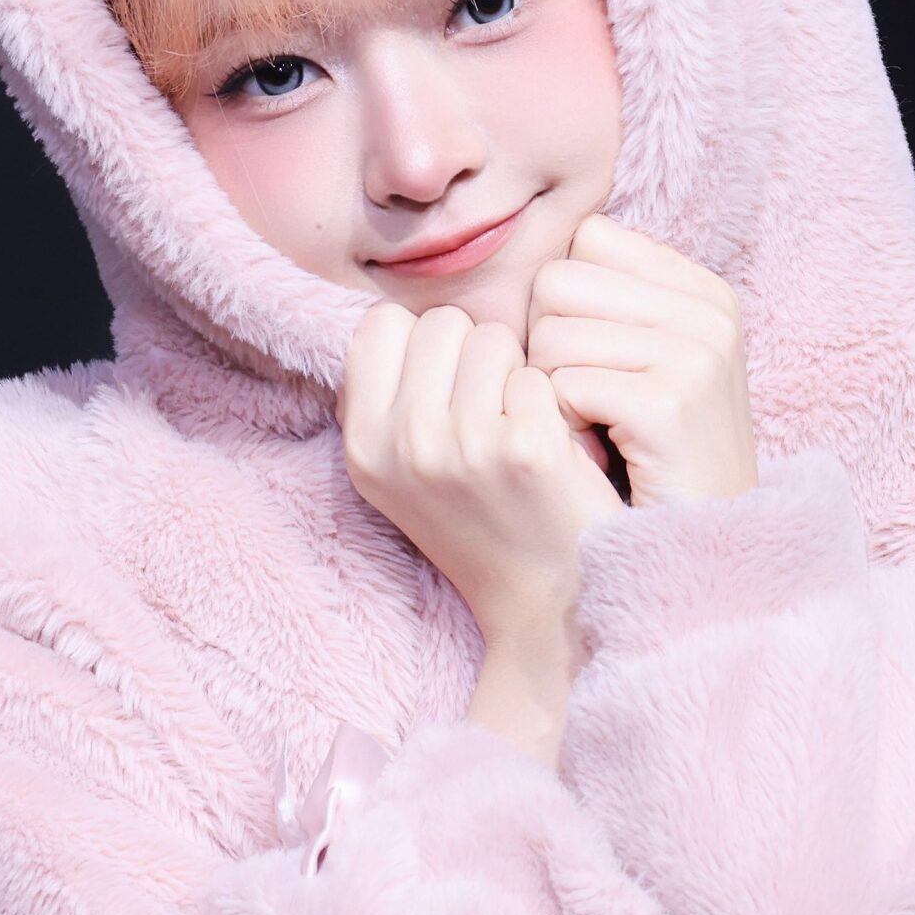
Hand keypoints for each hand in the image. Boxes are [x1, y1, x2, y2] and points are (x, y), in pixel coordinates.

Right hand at [336, 301, 624, 657]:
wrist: (547, 598)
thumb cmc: (480, 518)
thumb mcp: (401, 471)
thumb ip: (388, 397)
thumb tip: (397, 316)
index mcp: (363, 445)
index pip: (381, 323)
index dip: (421, 344)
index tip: (444, 387)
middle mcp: (404, 445)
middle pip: (441, 322)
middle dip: (472, 353)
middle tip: (489, 413)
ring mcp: (464, 446)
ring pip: (493, 338)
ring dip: (513, 372)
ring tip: (516, 428)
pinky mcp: (526, 449)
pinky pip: (537, 372)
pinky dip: (550, 401)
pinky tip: (551, 447)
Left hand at [526, 213, 759, 507]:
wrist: (704, 546)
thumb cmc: (655, 456)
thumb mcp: (647, 361)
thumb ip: (606, 302)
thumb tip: (523, 257)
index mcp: (702, 290)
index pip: (586, 239)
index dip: (564, 302)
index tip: (593, 358)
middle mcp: (707, 311)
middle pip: (557, 281)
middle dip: (548, 346)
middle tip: (586, 400)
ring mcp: (695, 354)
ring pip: (550, 334)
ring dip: (551, 391)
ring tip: (595, 428)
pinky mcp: (669, 402)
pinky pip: (563, 385)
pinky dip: (562, 423)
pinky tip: (595, 450)